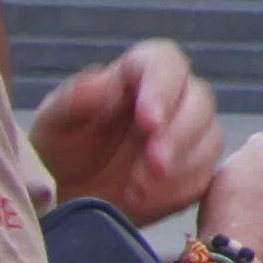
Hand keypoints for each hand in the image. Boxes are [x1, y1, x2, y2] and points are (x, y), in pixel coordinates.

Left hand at [29, 39, 221, 221]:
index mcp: (136, 75)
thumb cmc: (60, 150)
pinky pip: (203, 178)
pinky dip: (176, 192)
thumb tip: (103, 83)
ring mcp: (188, 135)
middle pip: (199, 100)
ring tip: (137, 190)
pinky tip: (143, 200)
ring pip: (209, 139)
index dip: (163, 87)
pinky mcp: (194, 171)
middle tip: (153, 163)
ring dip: (179, 166)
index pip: (164, 62)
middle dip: (179, 134)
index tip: (148, 120)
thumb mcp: (53, 123)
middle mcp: (172, 98)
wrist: (68, 197)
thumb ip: (75, 99)